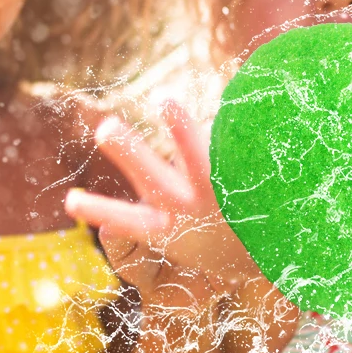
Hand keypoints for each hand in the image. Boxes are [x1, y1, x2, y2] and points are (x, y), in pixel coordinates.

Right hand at [63, 101, 261, 302]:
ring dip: (181, 129)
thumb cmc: (214, 245)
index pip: (126, 221)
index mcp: (168, 229)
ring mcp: (221, 189)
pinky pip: (235, 144)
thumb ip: (145, 236)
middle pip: (154, 178)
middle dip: (128, 153)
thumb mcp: (179, 251)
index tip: (72, 200)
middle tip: (105, 129)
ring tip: (164, 100)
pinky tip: (236, 105)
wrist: (278, 252)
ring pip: (199, 157)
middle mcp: (190, 208)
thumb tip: (111, 224)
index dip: (98, 211)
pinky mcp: (248, 174)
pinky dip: (231, 126)